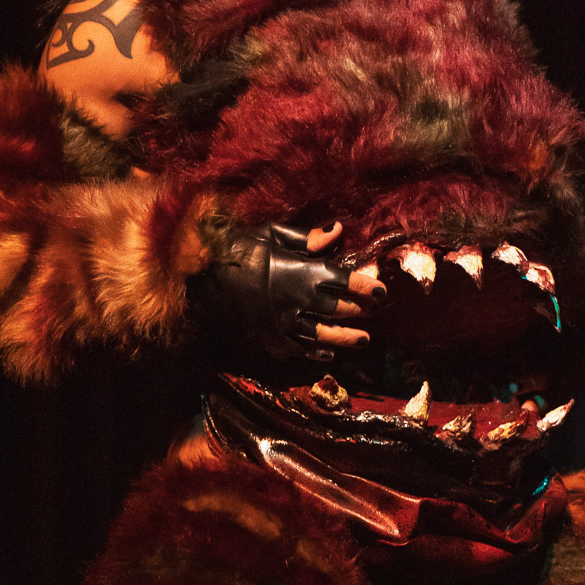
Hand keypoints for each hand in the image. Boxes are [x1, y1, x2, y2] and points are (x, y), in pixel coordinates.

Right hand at [194, 220, 385, 361]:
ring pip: (322, 334)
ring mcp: (283, 321)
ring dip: (345, 338)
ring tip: (363, 340)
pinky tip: (328, 354)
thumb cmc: (240, 247)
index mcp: (301, 271)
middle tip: (374, 312)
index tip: (381, 292)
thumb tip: (337, 231)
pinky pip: (297, 348)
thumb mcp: (274, 235)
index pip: (343, 280)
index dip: (365, 287)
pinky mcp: (269, 335)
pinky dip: (314, 352)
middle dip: (358, 311)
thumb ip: (308, 238)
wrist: (203, 275)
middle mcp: (297, 300)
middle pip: (337, 309)